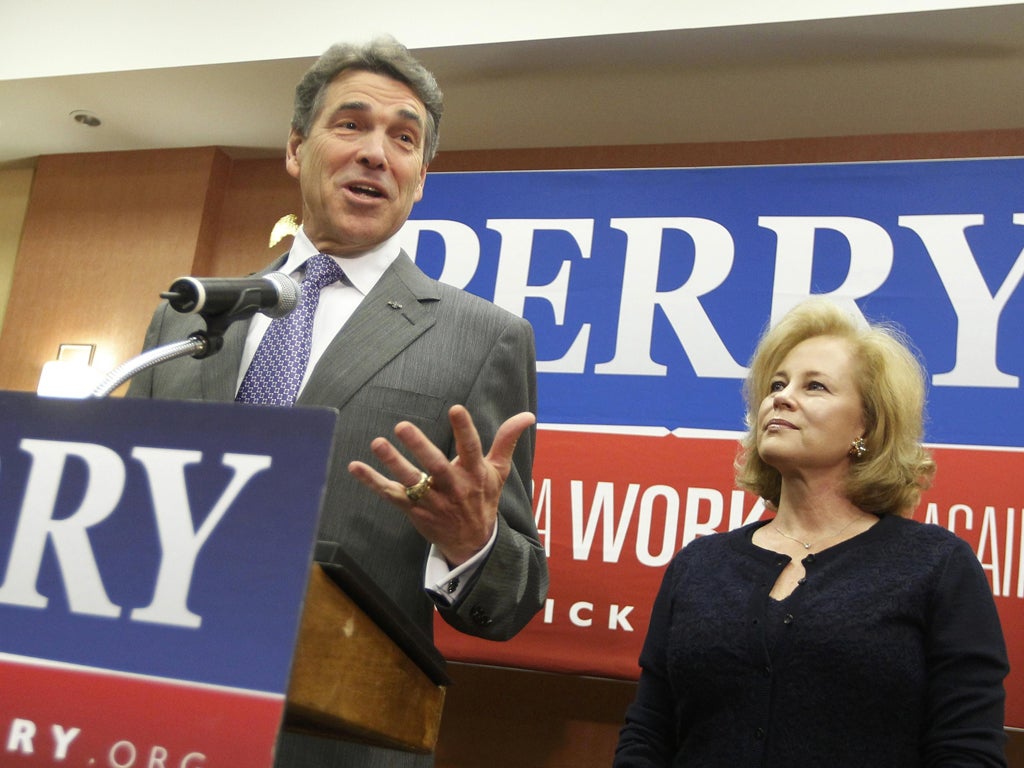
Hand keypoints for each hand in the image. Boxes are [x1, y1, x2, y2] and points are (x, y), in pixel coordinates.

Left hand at [348, 404, 535, 565]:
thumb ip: (507, 441)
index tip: (456, 409)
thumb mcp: (498, 472)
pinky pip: (390, 495)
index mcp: (474, 474)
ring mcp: (431, 500)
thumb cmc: (483, 499)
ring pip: (411, 481)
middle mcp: (453, 487)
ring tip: (377, 443)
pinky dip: (372, 482)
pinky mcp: (414, 510)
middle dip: (419, 446)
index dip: (464, 429)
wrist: (472, 544)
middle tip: (402, 426)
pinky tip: (355, 466)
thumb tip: (528, 416)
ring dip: (392, 462)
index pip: (470, 448)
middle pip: (435, 466)